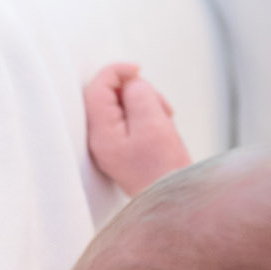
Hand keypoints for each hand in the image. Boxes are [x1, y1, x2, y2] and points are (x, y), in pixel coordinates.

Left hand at [84, 63, 189, 195]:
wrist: (172, 201)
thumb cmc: (164, 166)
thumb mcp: (155, 123)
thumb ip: (139, 96)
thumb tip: (132, 83)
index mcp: (101, 132)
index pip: (97, 88)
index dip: (116, 71)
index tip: (138, 68)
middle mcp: (98, 139)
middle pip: (107, 96)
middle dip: (135, 90)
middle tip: (161, 104)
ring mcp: (108, 146)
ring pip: (120, 107)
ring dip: (144, 103)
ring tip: (166, 118)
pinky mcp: (121, 149)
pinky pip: (128, 121)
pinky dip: (146, 115)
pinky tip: (162, 126)